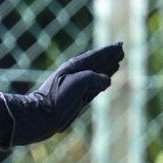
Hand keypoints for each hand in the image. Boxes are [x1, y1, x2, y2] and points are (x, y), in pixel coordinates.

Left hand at [6, 43, 123, 146]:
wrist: (42, 117)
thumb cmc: (58, 98)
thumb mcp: (79, 82)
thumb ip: (95, 77)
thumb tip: (106, 80)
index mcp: (75, 67)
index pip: (96, 56)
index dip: (108, 51)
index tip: (120, 46)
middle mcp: (76, 74)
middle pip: (97, 63)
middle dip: (109, 58)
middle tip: (120, 51)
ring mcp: (77, 87)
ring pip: (96, 75)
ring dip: (106, 69)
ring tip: (116, 64)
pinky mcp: (77, 99)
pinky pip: (93, 87)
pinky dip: (101, 82)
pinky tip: (105, 82)